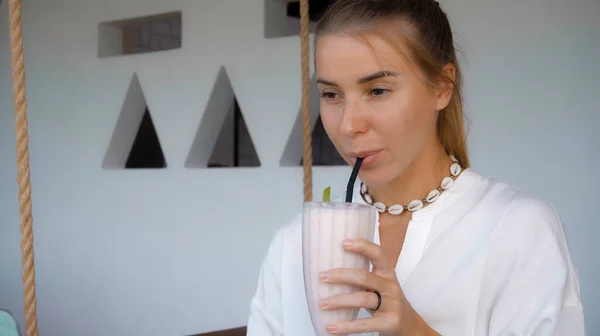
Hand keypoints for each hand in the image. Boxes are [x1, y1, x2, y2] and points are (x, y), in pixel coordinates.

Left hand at [318, 238, 438, 335]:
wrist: (409, 326)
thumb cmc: (387, 301)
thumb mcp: (380, 284)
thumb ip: (363, 275)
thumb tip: (329, 268)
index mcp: (387, 273)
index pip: (378, 254)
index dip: (362, 246)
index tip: (343, 242)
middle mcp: (391, 286)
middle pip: (364, 276)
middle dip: (341, 275)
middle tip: (322, 276)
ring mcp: (392, 305)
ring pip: (362, 299)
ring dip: (339, 300)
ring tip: (322, 303)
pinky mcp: (390, 323)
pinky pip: (365, 324)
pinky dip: (346, 326)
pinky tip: (331, 327)